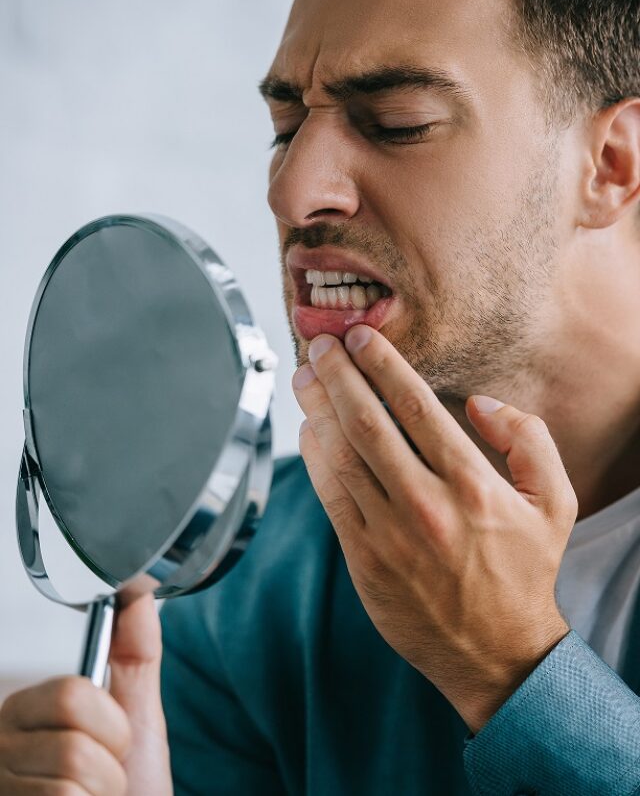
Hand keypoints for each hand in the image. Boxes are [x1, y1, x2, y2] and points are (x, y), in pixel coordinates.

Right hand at [0, 595, 172, 794]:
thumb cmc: (131, 788)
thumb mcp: (136, 716)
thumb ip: (134, 653)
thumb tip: (138, 591)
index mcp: (26, 712)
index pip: (70, 693)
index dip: (111, 723)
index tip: (110, 737)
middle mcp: (1, 749)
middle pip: (74, 740)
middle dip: (111, 763)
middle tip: (105, 777)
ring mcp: (3, 785)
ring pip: (72, 780)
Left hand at [292, 326, 576, 732]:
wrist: (495, 653)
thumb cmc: (524, 572)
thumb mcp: (555, 501)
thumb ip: (528, 439)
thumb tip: (479, 403)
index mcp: (473, 484)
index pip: (415, 407)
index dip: (381, 364)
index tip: (360, 337)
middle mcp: (427, 504)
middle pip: (367, 423)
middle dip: (338, 376)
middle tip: (320, 345)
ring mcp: (390, 533)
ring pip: (341, 456)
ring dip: (317, 410)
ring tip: (304, 377)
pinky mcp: (364, 558)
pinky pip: (331, 496)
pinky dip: (315, 457)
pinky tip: (308, 429)